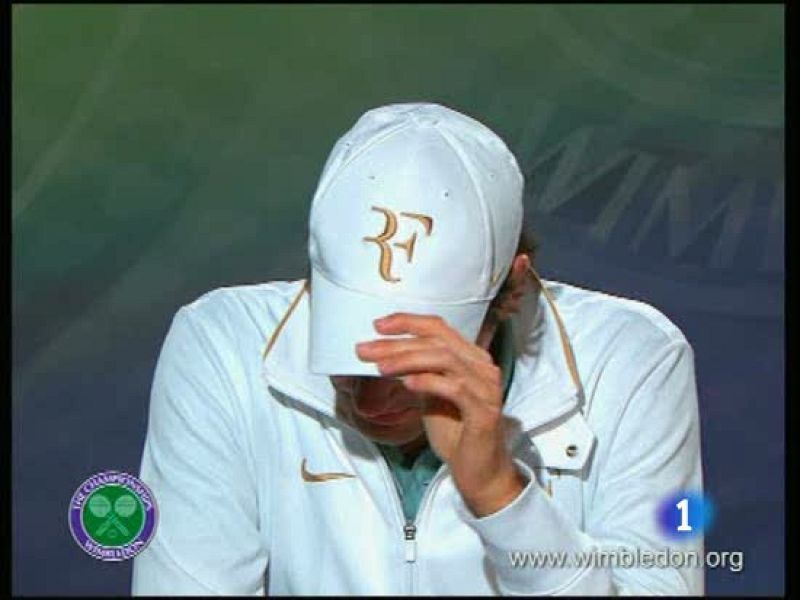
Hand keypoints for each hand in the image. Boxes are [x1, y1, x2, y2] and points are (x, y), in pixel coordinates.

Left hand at [356, 313, 527, 516]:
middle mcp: (482, 367)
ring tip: (381, 367)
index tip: (378, 325)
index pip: (438, 328)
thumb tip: (384, 354)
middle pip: (437, 342)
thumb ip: (417, 371)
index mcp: (470, 358)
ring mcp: (486, 388)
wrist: (479, 471)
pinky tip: (408, 384)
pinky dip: (429, 382)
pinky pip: (455, 389)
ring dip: (408, 360)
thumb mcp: (430, 394)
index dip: (408, 322)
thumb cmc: (455, 432)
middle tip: (366, 350)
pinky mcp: (485, 411)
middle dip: (398, 344)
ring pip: (445, 360)